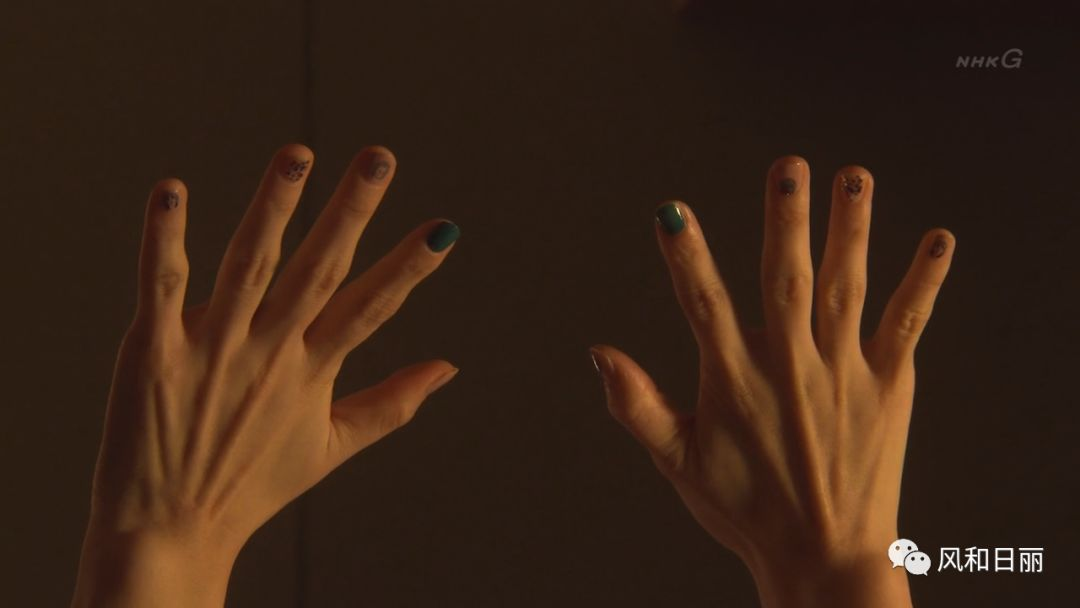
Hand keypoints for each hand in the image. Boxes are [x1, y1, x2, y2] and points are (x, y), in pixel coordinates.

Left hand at [72, 144, 460, 606]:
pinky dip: (167, 238)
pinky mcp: (154, 350)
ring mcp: (213, 349)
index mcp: (314, 370)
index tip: (445, 229)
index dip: (409, 268)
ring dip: (274, 208)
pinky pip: (162, 285)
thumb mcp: (333, 445)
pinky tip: (171, 190)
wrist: (169, 530)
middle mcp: (271, 352)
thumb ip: (393, 402)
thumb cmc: (253, 484)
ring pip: (250, 265)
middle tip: (380, 157)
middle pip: (319, 270)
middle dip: (352, 211)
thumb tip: (449, 367)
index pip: (372, 307)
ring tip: (298, 155)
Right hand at [590, 156, 953, 606]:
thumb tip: (599, 353)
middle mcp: (790, 369)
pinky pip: (906, 326)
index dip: (686, 258)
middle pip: (786, 281)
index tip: (672, 212)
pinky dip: (923, 282)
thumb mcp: (679, 462)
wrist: (825, 559)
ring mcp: (842, 375)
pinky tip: (937, 240)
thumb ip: (637, 404)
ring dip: (850, 231)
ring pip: (846, 289)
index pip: (704, 306)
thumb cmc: (746, 511)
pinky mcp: (886, 389)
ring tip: (853, 177)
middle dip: (786, 221)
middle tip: (788, 167)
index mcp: (736, 383)